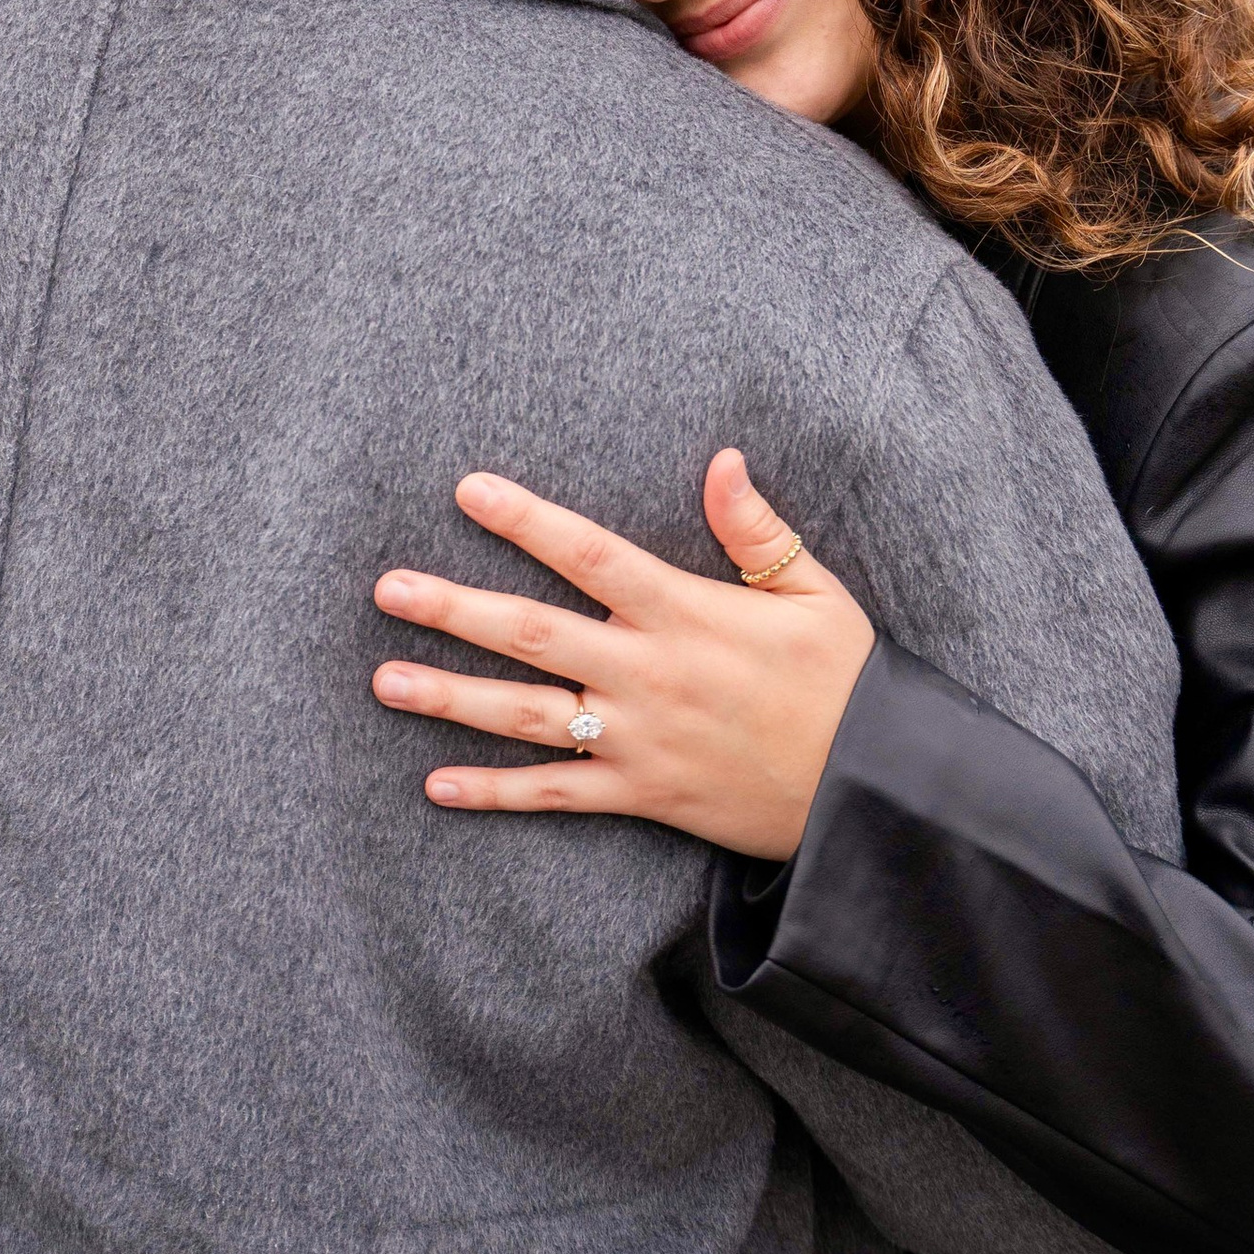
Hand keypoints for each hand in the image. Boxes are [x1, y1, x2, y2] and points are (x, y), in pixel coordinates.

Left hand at [372, 452, 877, 863]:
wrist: (869, 790)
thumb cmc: (843, 680)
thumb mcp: (814, 592)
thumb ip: (756, 529)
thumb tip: (721, 457)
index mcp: (686, 614)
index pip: (590, 555)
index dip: (527, 521)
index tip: (468, 491)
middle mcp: (648, 675)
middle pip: (534, 634)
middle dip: (455, 609)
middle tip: (388, 590)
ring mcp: (639, 740)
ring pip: (527, 716)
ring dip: (451, 697)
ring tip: (384, 680)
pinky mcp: (642, 796)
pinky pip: (556, 795)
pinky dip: (495, 793)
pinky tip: (436, 784)